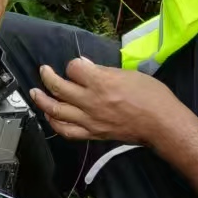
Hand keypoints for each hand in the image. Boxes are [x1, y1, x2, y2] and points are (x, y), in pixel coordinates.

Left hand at [29, 58, 185, 145]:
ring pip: (56, 110)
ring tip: (35, 93)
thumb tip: (84, 64)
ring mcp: (89, 120)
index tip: (78, 66)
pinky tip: (49, 116)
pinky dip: (54, 123)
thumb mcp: (128, 74)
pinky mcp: (92, 133)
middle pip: (58, 88)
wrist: (162, 124)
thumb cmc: (152, 96)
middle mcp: (91, 101)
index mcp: (101, 83)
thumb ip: (103, 70)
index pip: (73, 68)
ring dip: (42, 100)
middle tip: (43, 71)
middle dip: (47, 77)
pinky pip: (66, 131)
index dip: (73, 65)